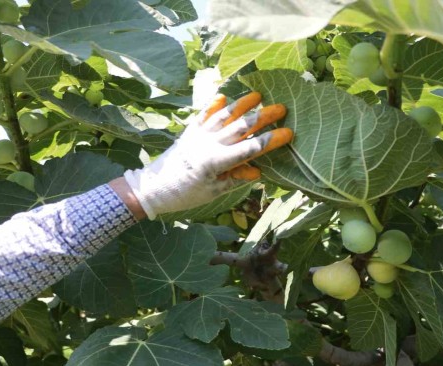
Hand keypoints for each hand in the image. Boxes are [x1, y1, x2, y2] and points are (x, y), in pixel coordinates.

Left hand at [122, 92, 292, 218]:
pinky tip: (223, 96)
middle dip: (263, 116)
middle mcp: (209, 144)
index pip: (250, 149)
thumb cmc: (186, 195)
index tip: (288, 133)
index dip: (270, 141)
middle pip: (241, 127)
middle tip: (281, 107)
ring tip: (258, 94)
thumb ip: (235, 179)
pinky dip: (213, 104)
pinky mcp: (189, 131)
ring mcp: (199, 135)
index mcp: (218, 162)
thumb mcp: (214, 192)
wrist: (154, 188)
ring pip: (224, 115)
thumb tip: (258, 170)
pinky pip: (203, 115)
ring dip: (242, 104)